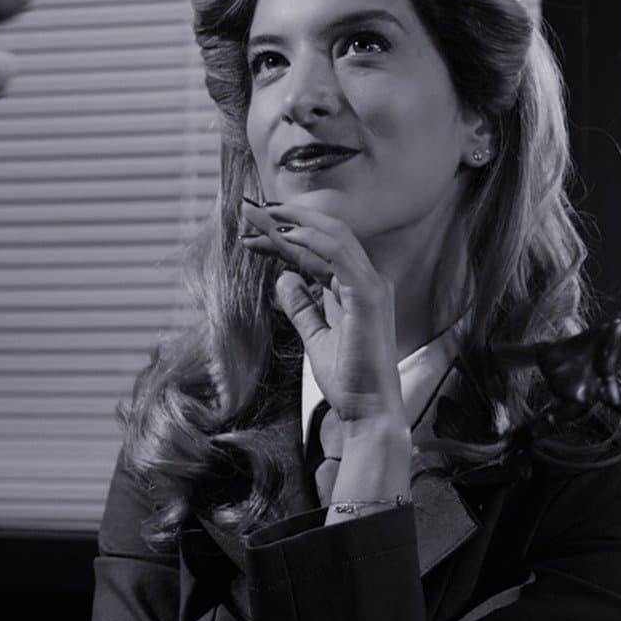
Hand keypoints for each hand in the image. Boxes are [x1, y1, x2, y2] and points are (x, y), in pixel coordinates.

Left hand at [237, 199, 402, 424]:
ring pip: (332, 236)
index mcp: (355, 288)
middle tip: (249, 209)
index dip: (283, 238)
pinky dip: (311, 241)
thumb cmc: (348, 379)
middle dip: (286, 219)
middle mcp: (367, 280)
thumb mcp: (315, 337)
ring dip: (295, 222)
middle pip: (323, 235)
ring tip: (260, 215)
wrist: (368, 411)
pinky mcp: (368, 295)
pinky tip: (284, 236)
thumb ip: (302, 307)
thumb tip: (283, 279)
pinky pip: (338, 255)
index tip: (250, 232)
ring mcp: (371, 285)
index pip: (316, 251)